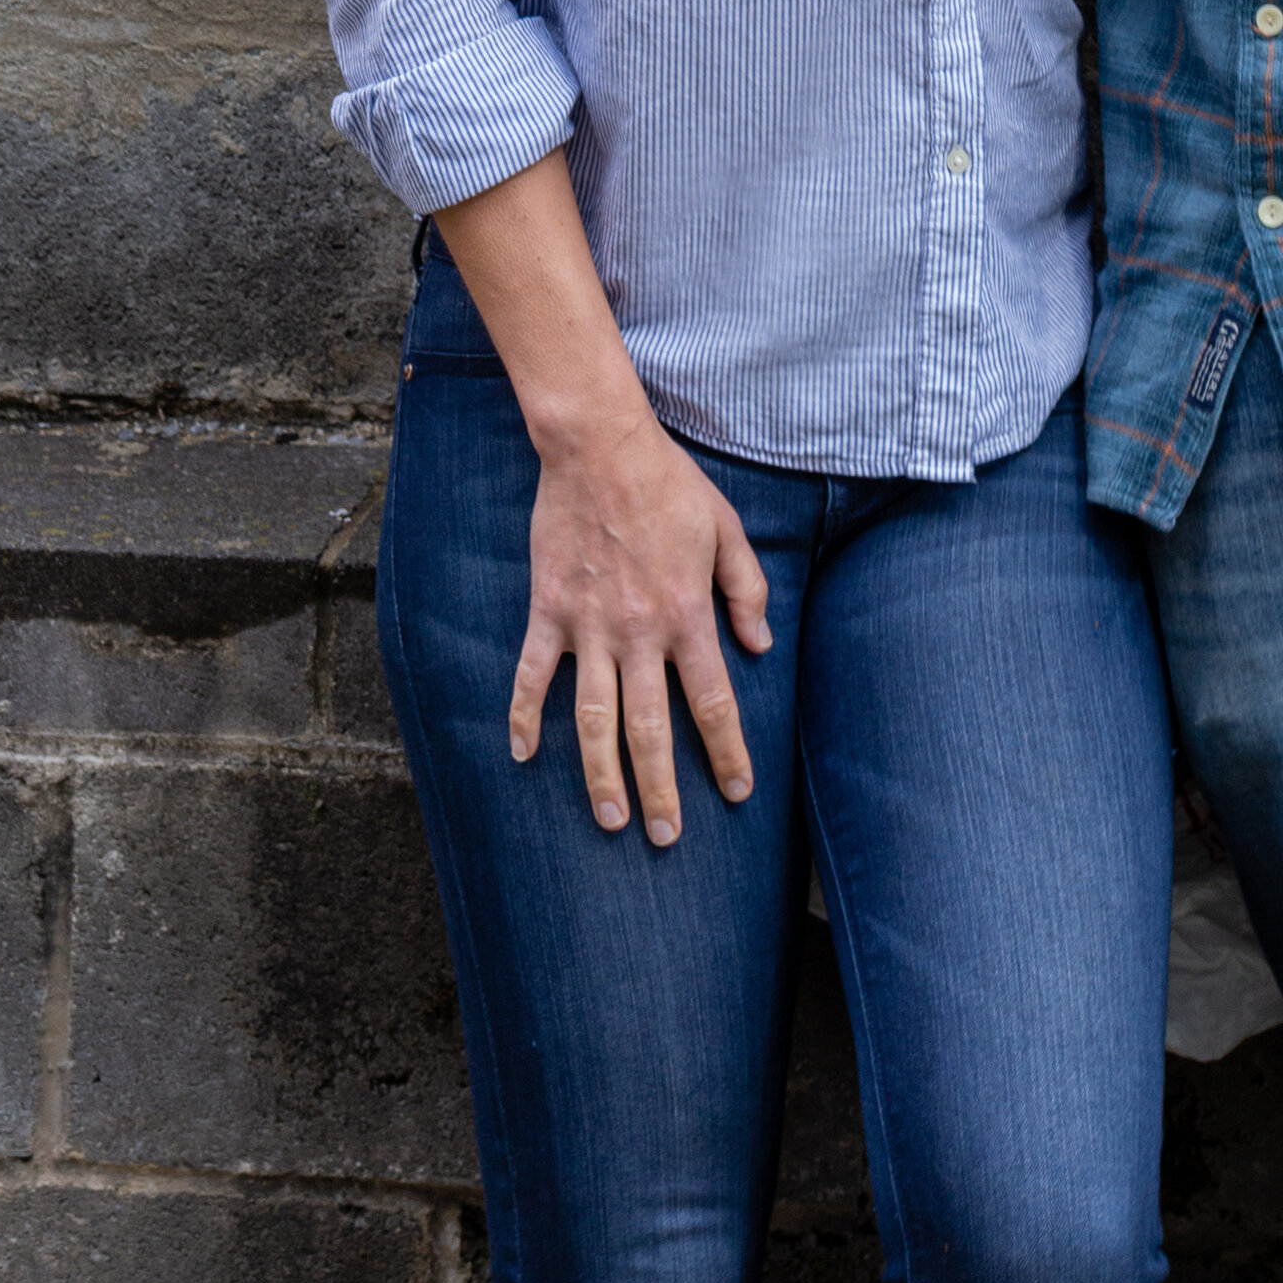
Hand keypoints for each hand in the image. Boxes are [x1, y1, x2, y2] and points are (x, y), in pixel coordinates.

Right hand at [509, 402, 773, 845]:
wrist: (600, 446)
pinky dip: (523, 717)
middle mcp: (638, 632)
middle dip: (661, 789)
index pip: (713, 701)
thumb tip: (760, 646)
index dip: (728, 752)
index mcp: (687, 614)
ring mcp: (588, 626)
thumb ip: (746, 589)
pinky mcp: (548, 611)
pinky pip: (532, 675)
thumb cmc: (670, 484)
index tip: (737, 792)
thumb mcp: (726, 528)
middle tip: (664, 836)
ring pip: (593, 718)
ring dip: (600, 775)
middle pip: (652, 729)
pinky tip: (522, 755)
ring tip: (610, 819)